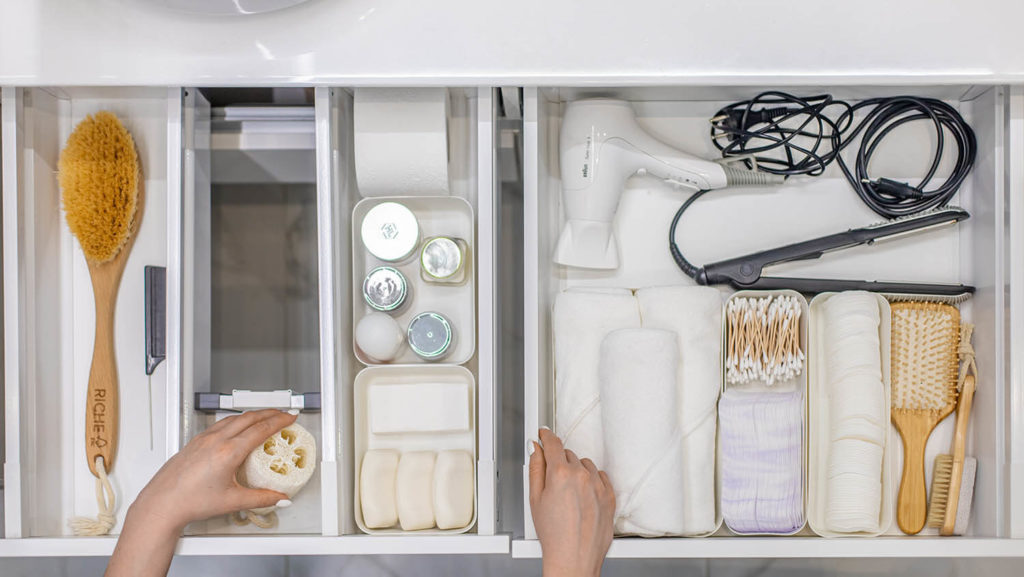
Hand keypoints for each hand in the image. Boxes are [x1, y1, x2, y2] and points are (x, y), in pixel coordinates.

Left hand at [129, 409, 296, 532]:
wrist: (162, 504)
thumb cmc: (190, 502)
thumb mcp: (232, 502)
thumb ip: (261, 499)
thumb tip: (279, 499)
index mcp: (228, 452)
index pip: (261, 429)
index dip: (279, 421)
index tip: (290, 417)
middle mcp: (216, 441)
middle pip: (250, 417)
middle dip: (270, 413)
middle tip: (283, 414)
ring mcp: (204, 439)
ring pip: (234, 418)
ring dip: (253, 414)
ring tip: (263, 417)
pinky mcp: (195, 441)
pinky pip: (221, 423)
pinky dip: (236, 420)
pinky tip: (237, 426)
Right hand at [529, 428, 614, 576]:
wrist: (574, 559)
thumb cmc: (554, 535)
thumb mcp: (535, 499)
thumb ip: (535, 469)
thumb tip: (535, 449)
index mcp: (561, 474)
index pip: (553, 443)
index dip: (546, 436)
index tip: (544, 434)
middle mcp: (582, 476)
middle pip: (568, 454)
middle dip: (558, 461)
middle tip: (552, 480)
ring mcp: (598, 485)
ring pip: (585, 465)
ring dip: (576, 471)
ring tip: (568, 494)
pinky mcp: (610, 496)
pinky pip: (600, 477)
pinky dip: (591, 481)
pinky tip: (583, 495)